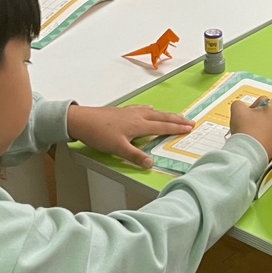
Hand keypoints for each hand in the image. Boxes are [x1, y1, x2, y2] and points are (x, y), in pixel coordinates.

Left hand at [67, 104, 193, 169]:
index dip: (177, 128)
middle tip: (190, 121)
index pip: (162, 127)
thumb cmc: (99, 133)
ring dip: (167, 114)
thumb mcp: (118, 149)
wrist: (81, 120)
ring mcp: (130, 112)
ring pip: (154, 112)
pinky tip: (150, 108)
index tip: (189, 128)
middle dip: (177, 120)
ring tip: (177, 115)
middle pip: (162, 117)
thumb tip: (151, 164)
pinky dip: (150, 110)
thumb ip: (135, 156)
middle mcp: (138, 116)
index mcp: (139, 125)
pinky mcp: (123, 111)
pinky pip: (142, 109)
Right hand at [230, 97, 271, 156]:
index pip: (261, 100)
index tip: (245, 116)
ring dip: (258, 127)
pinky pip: (268, 136)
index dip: (251, 107)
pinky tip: (253, 142)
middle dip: (255, 117)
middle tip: (246, 125)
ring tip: (249, 134)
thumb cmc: (245, 128)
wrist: (248, 153)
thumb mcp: (237, 110)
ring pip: (266, 125)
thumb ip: (238, 104)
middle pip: (265, 113)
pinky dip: (261, 137)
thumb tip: (242, 108)